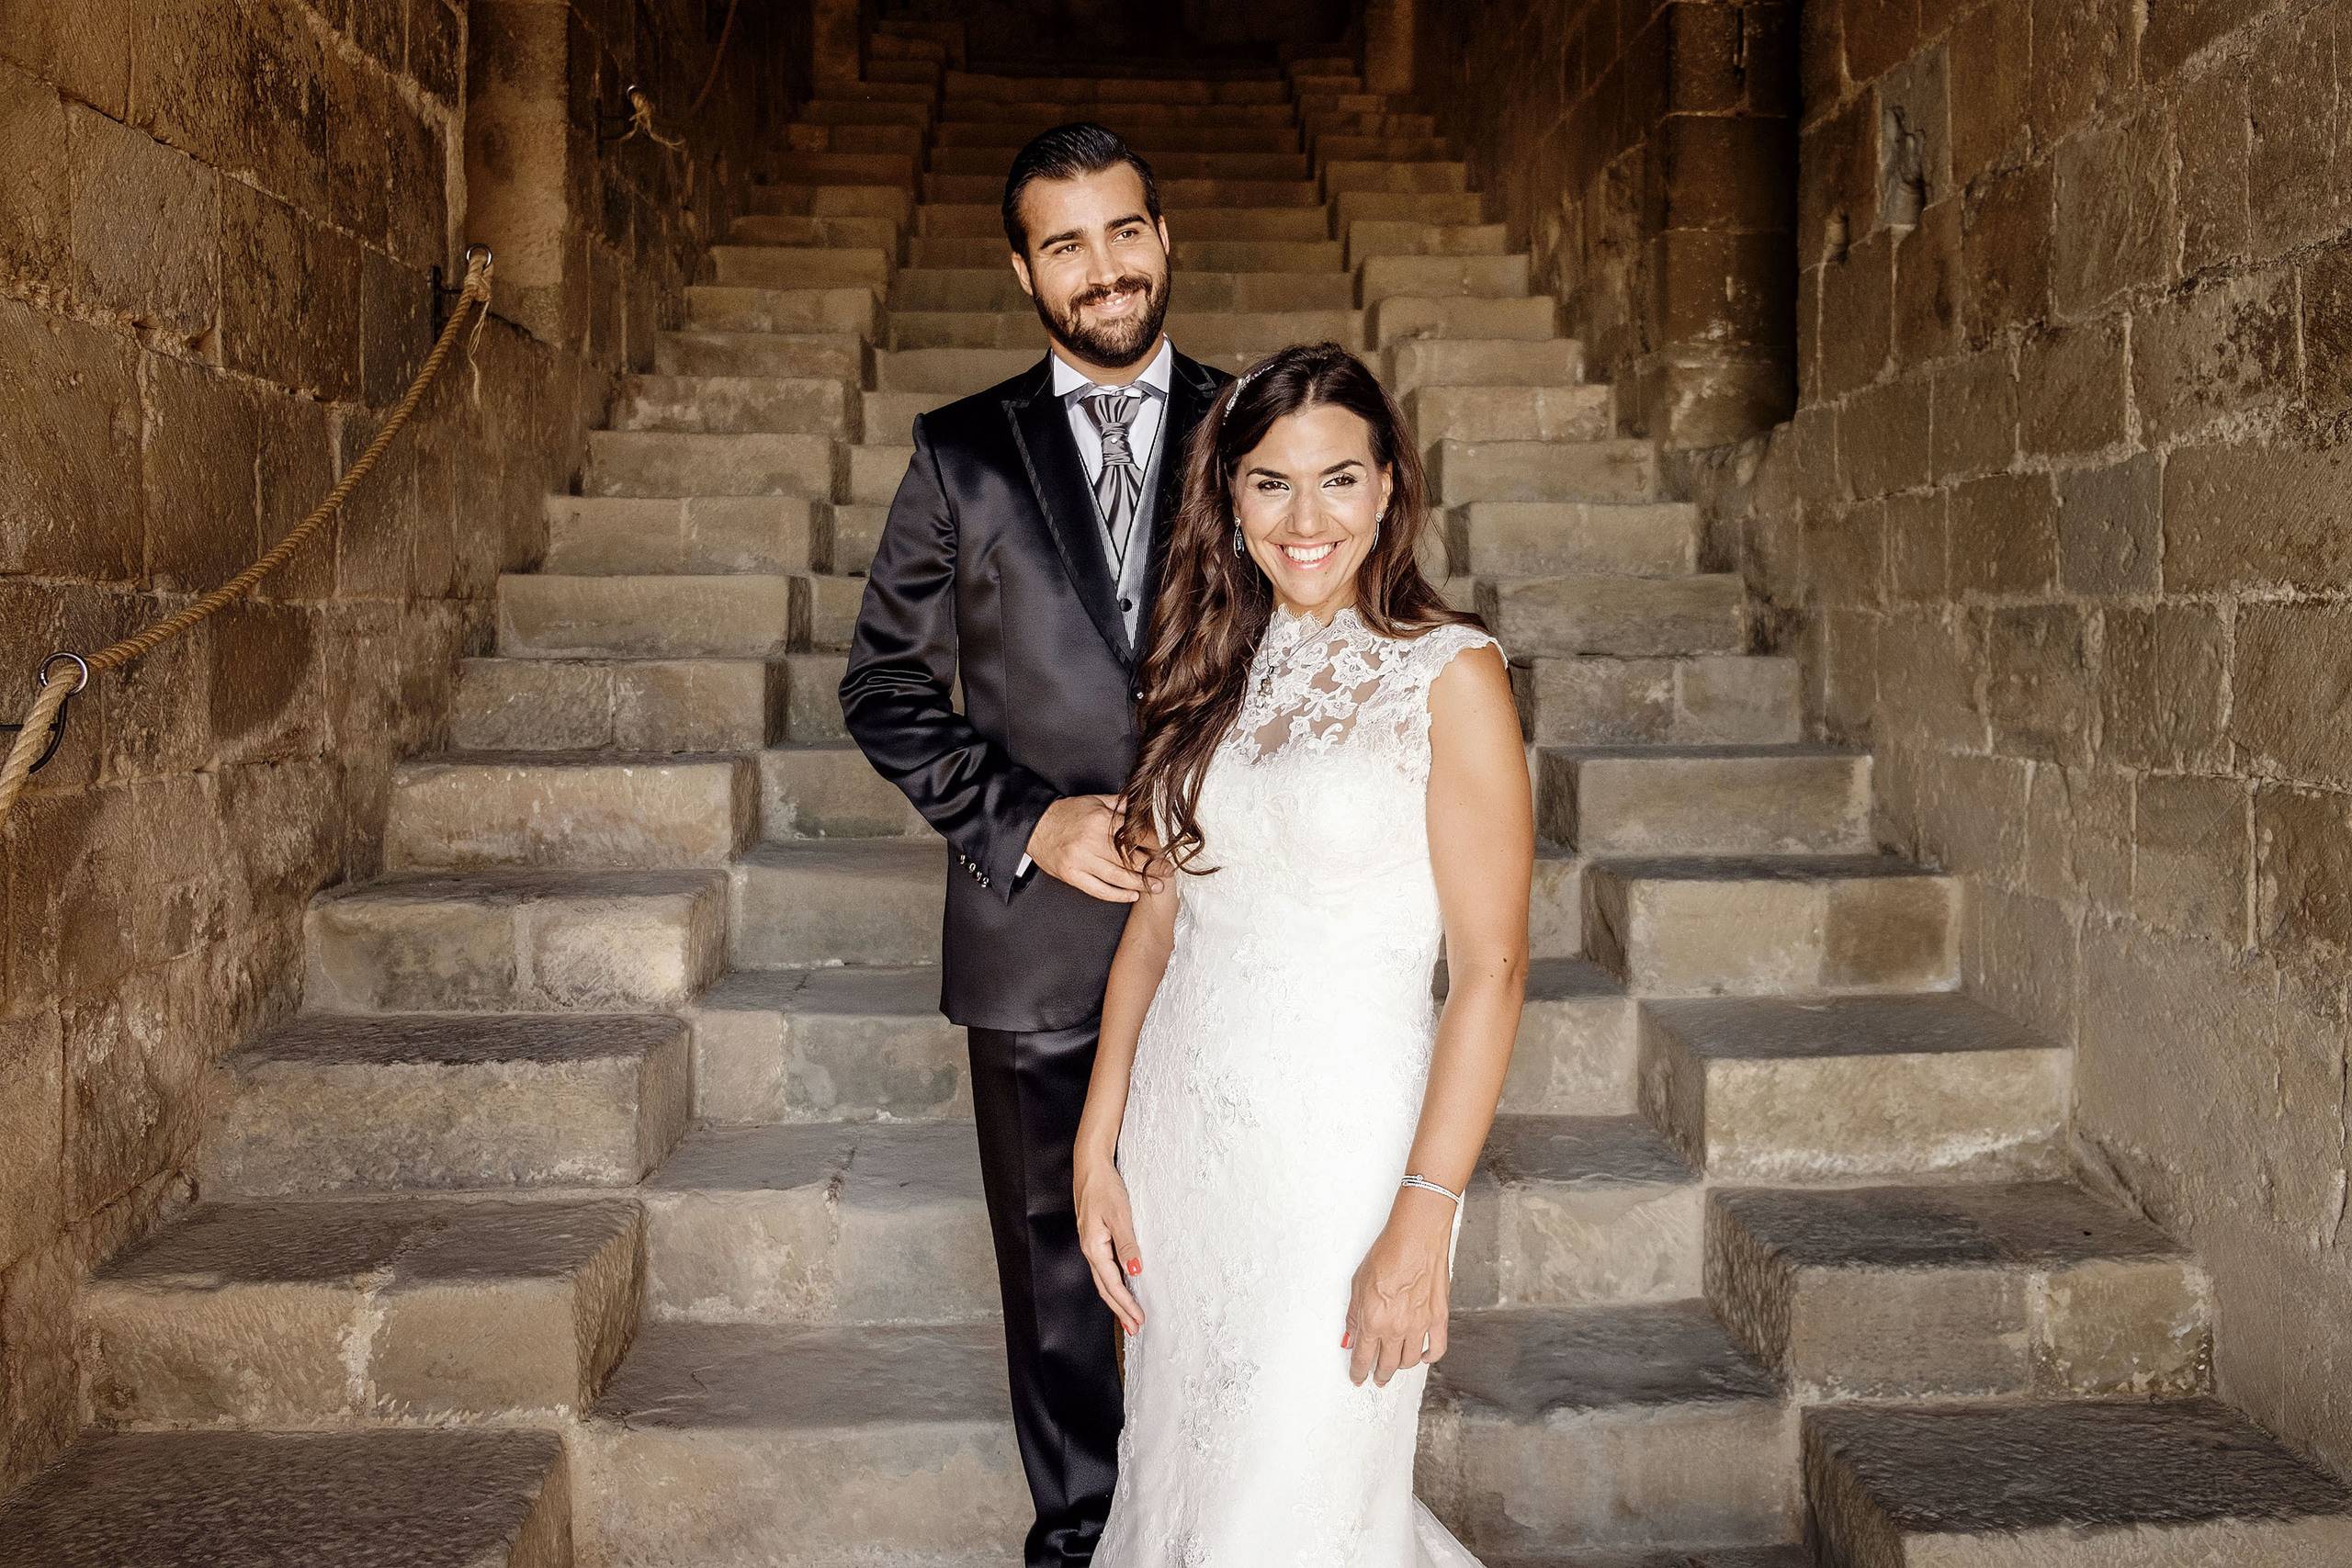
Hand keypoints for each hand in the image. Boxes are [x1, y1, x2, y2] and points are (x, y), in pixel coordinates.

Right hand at [1027, 794, 1163, 902]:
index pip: (1135, 834)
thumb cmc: (1066, 814)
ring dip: (1140, 884)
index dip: (1154, 844)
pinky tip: (1131, 896)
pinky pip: (1098, 889)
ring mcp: (1081, 861)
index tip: (1167, 849)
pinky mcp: (1072, 875)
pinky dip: (1117, 895)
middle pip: (1130, 859)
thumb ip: (1119, 805)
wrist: (1035, 826)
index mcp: (1100, 821)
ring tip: (1156, 887)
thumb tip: (1142, 805)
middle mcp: (1091, 842)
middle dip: (1153, 867)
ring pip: (1117, 877)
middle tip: (1168, 872)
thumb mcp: (1094, 801)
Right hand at [1076, 1145, 1144, 1334]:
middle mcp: (1090, 1249)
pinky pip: (1104, 1268)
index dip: (1125, 1304)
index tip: (1138, 1320)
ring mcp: (1091, 1244)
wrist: (1090, 1167)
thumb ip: (1127, 1245)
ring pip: (1104, 1279)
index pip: (1111, 1285)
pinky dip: (1114, 1283)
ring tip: (1129, 1314)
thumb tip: (1134, 1272)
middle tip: (1134, 1328)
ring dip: (1117, 1299)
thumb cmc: (1104, 1188)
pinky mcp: (1095, 1237)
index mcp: (1094, 1247)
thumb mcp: (1120, 1215)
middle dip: (1120, 1310)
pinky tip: (1122, 1284)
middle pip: (1105, 1288)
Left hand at [1343, 1188, 1455, 1386]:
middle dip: (1379, 1374)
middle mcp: (1396, 1327)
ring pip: (1410, 1361)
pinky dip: (1430, 1357)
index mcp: (1373, 1320)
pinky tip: (1424, 1356)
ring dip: (1401, 1367)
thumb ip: (1354, 1315)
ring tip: (1397, 1365)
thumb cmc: (1388, 1253)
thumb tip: (1351, 1337)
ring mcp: (1420, 1325)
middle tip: (1376, 1377)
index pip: (1363, 1357)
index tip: (1357, 1377)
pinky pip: (1436, 1348)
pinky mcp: (1439, 1318)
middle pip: (1387, 1364)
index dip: (1358, 1371)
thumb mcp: (1358, 1283)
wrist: (1416, 1237)